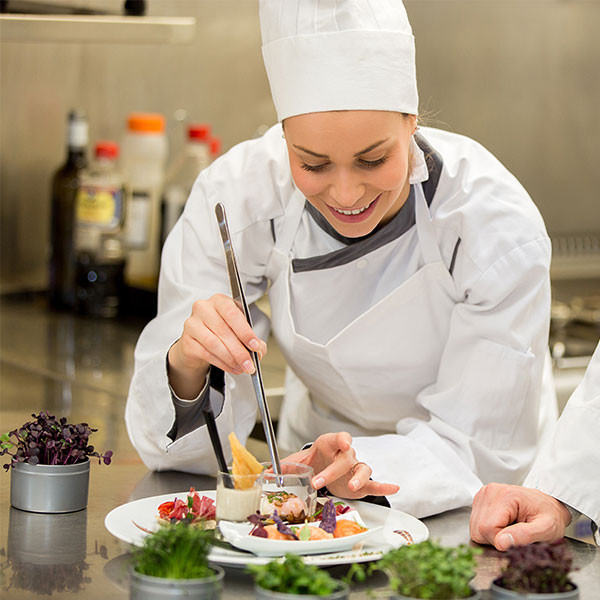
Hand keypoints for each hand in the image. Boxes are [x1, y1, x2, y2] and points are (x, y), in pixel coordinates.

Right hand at [167, 294, 266, 398]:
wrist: (197, 341)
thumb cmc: (219, 331)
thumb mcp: (238, 330)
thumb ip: (252, 339)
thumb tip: (259, 350)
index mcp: (219, 301)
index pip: (232, 314)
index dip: (245, 331)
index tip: (254, 345)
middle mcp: (203, 308)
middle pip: (224, 331)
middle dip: (240, 351)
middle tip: (250, 363)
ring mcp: (192, 324)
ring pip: (214, 343)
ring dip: (231, 358)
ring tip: (242, 367)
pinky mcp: (186, 341)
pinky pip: (206, 354)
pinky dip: (222, 363)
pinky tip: (231, 367)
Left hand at [283, 431, 399, 499]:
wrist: (324, 468)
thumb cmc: (314, 461)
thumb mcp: (299, 462)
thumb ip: (286, 466)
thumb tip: (267, 472)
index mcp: (330, 444)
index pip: (337, 437)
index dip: (341, 438)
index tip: (343, 442)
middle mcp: (345, 455)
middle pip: (345, 458)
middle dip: (333, 469)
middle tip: (318, 481)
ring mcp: (355, 468)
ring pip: (362, 469)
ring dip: (359, 477)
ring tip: (354, 485)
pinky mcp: (362, 483)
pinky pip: (375, 483)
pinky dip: (384, 486)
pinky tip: (394, 487)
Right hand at [470, 483, 571, 550]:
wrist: (548, 504)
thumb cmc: (550, 515)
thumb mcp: (547, 529)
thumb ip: (525, 535)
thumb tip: (501, 542)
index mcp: (505, 495)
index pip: (486, 528)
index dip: (500, 541)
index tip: (517, 539)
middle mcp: (490, 491)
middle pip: (478, 529)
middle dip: (495, 539)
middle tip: (515, 534)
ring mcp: (483, 494)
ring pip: (474, 528)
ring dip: (491, 535)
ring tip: (510, 528)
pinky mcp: (480, 499)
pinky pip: (476, 523)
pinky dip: (488, 530)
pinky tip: (503, 524)